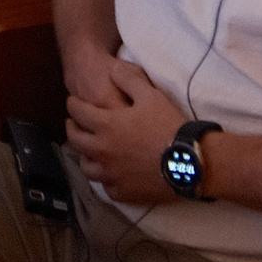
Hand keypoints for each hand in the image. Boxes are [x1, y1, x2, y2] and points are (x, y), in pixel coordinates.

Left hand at [65, 59, 191, 205]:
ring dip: (84, 155)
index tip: (73, 102)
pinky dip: (105, 178)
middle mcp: (102, 151)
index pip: (77, 112)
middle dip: (72, 128)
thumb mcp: (150, 95)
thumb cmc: (168, 126)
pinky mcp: (123, 193)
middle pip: (75, 140)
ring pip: (86, 166)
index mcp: (105, 125)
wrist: (189, 163)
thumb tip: (112, 69)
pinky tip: (109, 173)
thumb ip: (128, 79)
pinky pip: (106, 187)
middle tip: (74, 124)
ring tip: (88, 150)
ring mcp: (111, 174)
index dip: (73, 104)